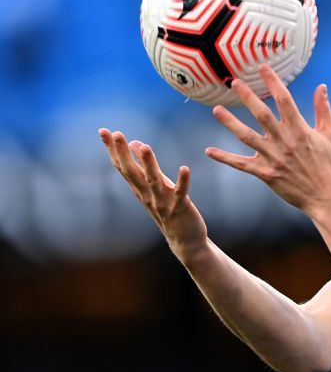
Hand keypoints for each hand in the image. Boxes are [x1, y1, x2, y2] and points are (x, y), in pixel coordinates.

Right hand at [99, 128, 207, 260]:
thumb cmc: (169, 210)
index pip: (123, 166)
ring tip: (146, 146)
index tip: (103, 131)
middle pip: (132, 172)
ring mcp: (162, 203)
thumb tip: (135, 143)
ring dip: (149, 164)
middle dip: (123, 153)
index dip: (112, 149)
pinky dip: (182, 181)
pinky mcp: (180, 208)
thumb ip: (145, 167)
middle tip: (116, 134)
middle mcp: (147, 195)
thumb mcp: (155, 187)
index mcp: (140, 189)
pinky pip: (181, 194)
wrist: (185, 240)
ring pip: (154, 181)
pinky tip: (184, 168)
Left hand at [205, 64, 330, 215]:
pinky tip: (209, 151)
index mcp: (300, 129)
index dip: (272, 81)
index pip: (284, 99)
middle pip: (261, 114)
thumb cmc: (330, 165)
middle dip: (247, 97)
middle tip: (234, 83)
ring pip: (246, 136)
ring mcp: (273, 158)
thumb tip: (321, 86)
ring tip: (216, 110)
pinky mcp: (266, 174)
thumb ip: (323, 110)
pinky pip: (241, 164)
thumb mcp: (330, 135)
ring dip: (230, 123)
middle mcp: (284, 141)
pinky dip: (225, 158)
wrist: (326, 196)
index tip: (262, 67)